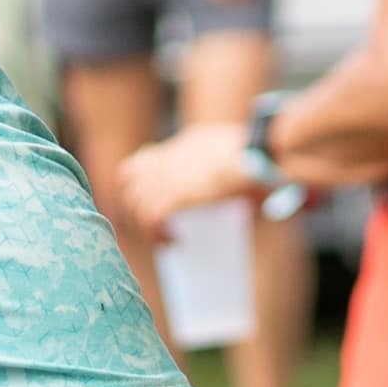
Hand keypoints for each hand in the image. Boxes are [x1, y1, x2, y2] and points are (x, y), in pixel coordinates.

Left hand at [107, 120, 261, 239]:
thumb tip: (250, 198)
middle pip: (128, 178)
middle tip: (152, 225)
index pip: (145, 159)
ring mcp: (169, 175)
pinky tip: (173, 242)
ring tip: (163, 239)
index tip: (151, 200)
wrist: (257, 154)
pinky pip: (151, 217)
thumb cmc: (259, 159)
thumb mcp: (240, 159)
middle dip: (134, 203)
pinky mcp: (175, 194)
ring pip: (135, 200)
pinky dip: (157, 233)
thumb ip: (235, 173)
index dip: (141, 182)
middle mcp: (170, 156)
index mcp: (185, 144)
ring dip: (144, 222)